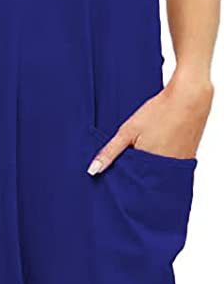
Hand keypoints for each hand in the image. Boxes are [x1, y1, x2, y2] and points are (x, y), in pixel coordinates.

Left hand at [88, 74, 213, 174]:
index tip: (116, 171)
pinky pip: (169, 167)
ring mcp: (177, 167)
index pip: (129, 184)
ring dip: (148, 167)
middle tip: (134, 152)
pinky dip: (162, 161)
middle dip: (134, 173)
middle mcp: (164, 173)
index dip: (121, 178)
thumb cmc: (159, 112)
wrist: (190, 98)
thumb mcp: (128, 131)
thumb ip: (110, 152)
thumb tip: (93, 170)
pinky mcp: (186, 160)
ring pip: (157, 174)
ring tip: (149, 146)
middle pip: (143, 181)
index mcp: (147, 168)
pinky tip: (161, 144)